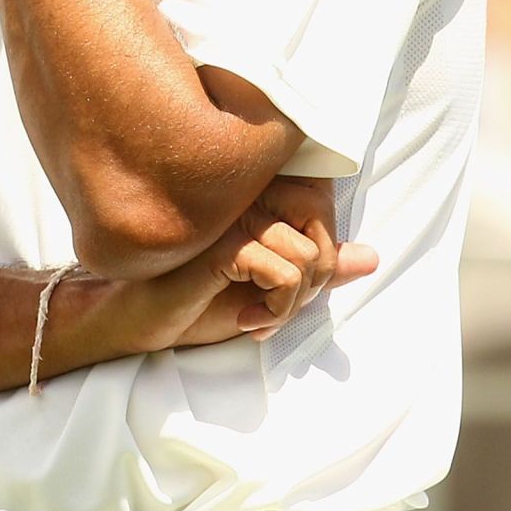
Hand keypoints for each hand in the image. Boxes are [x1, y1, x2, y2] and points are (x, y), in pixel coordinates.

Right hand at [106, 180, 378, 353]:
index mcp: (249, 190)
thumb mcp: (268, 286)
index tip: (293, 281)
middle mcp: (239, 190)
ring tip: (259, 315)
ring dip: (292, 301)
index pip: (319, 194)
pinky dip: (277, 309)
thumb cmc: (196, 299)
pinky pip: (284, 271)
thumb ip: (316, 268)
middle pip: (320, 216)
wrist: (138, 321)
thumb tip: (372, 256)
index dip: (323, 246)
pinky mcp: (219, 242)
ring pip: (308, 252)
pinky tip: (247, 321)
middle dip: (316, 275)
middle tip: (281, 303)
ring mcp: (228, 213)